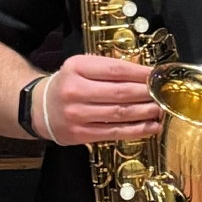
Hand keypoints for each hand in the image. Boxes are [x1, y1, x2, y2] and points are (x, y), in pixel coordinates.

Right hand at [33, 55, 161, 145]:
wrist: (38, 107)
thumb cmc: (68, 83)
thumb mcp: (82, 66)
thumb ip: (109, 66)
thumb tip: (143, 69)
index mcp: (77, 68)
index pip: (116, 70)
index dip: (140, 73)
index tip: (157, 75)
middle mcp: (75, 91)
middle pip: (120, 93)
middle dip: (147, 93)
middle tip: (164, 93)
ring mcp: (77, 114)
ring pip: (119, 113)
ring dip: (145, 112)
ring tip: (161, 109)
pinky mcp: (79, 134)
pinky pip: (114, 132)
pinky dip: (136, 130)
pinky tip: (151, 126)